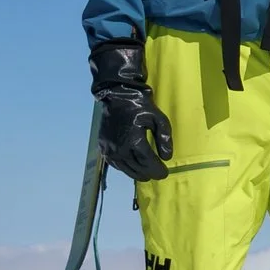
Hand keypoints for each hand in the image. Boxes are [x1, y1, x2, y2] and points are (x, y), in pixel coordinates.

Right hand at [91, 40, 172, 180]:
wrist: (117, 95)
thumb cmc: (140, 105)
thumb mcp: (159, 118)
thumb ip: (164, 137)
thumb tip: (167, 157)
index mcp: (134, 140)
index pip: (147, 163)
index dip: (157, 170)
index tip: (165, 173)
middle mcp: (120, 148)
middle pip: (136, 169)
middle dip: (149, 173)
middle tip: (158, 174)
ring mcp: (109, 149)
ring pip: (125, 169)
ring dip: (137, 174)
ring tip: (147, 175)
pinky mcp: (103, 147)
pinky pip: (114, 164)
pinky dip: (125, 168)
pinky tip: (132, 168)